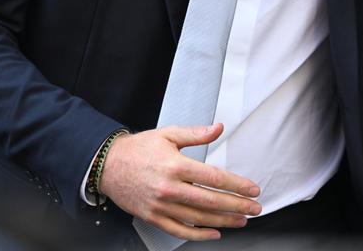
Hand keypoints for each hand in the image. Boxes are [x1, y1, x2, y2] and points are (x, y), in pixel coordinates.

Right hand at [98, 123, 261, 240]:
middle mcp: (169, 187)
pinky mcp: (153, 217)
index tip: (251, 189)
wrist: (108, 164)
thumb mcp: (168, 134)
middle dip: (237, 206)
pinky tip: (214, 233)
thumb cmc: (138, 149)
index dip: (237, 185)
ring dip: (224, 221)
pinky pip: (180, 230)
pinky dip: (198, 234)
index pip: (214, 178)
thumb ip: (196, 133)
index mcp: (175, 165)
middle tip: (254, 208)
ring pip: (199, 218)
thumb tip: (218, 128)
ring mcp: (161, 205)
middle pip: (211, 201)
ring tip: (240, 220)